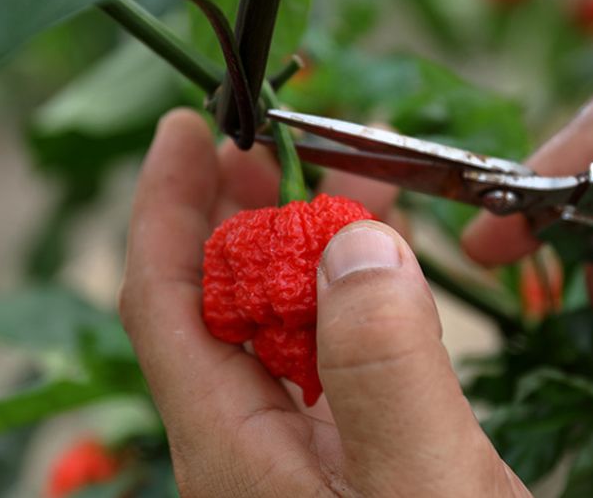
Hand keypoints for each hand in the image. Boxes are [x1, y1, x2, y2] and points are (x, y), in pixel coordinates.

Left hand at [119, 110, 528, 496]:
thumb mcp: (426, 494)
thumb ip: (385, 374)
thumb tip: (353, 245)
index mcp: (237, 454)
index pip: (165, 306)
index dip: (165, 209)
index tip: (187, 132)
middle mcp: (252, 450)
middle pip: (216, 303)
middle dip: (239, 209)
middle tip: (280, 142)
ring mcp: (301, 455)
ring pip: (279, 322)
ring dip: (306, 244)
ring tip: (353, 183)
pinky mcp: (352, 459)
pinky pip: (330, 354)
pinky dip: (354, 294)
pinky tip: (385, 269)